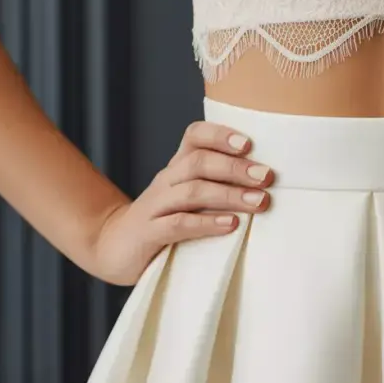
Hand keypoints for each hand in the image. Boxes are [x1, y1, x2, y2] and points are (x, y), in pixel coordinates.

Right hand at [87, 120, 272, 285]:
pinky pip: (178, 224)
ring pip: (192, 191)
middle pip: (199, 162)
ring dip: (229, 195)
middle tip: (267, 177)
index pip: (195, 136)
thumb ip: (219, 186)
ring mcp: (155, 206)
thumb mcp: (190, 198)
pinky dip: (206, 223)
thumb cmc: (166, 220)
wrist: (115, 247)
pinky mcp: (149, 233)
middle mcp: (166, 180)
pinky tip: (231, 225)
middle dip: (236, 168)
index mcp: (178, 167)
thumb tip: (268, 183)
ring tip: (258, 202)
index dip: (220, 135)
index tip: (250, 144)